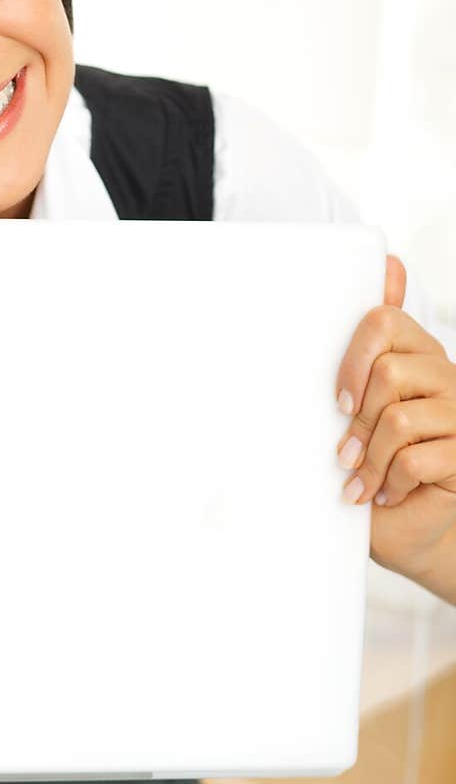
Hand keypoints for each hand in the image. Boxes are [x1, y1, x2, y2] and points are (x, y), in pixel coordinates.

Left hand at [335, 254, 455, 583]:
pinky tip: (388, 493)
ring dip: (371, 459)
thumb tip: (389, 260)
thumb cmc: (377, 457)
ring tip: (361, 481)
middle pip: (388, 372)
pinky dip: (392, 482)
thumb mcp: (361, 402)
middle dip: (358, 422)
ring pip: (398, 418)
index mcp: (417, 351)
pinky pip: (417, 458)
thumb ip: (369, 341)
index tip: (338, 402)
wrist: (407, 523)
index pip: (383, 322)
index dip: (353, 361)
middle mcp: (445, 373)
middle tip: (345, 454)